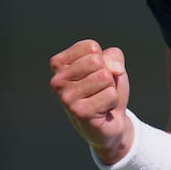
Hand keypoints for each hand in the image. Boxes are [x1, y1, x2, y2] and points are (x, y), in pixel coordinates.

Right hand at [49, 39, 131, 162]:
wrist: (111, 122)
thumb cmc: (105, 90)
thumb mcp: (111, 65)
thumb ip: (113, 56)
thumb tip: (113, 69)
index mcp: (58, 64)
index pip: (90, 47)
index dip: (102, 60)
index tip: (95, 75)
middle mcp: (57, 80)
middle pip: (96, 61)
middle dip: (107, 75)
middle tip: (99, 90)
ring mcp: (66, 97)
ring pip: (104, 77)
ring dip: (110, 89)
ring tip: (100, 99)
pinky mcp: (79, 112)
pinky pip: (110, 94)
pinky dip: (112, 102)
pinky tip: (102, 111)